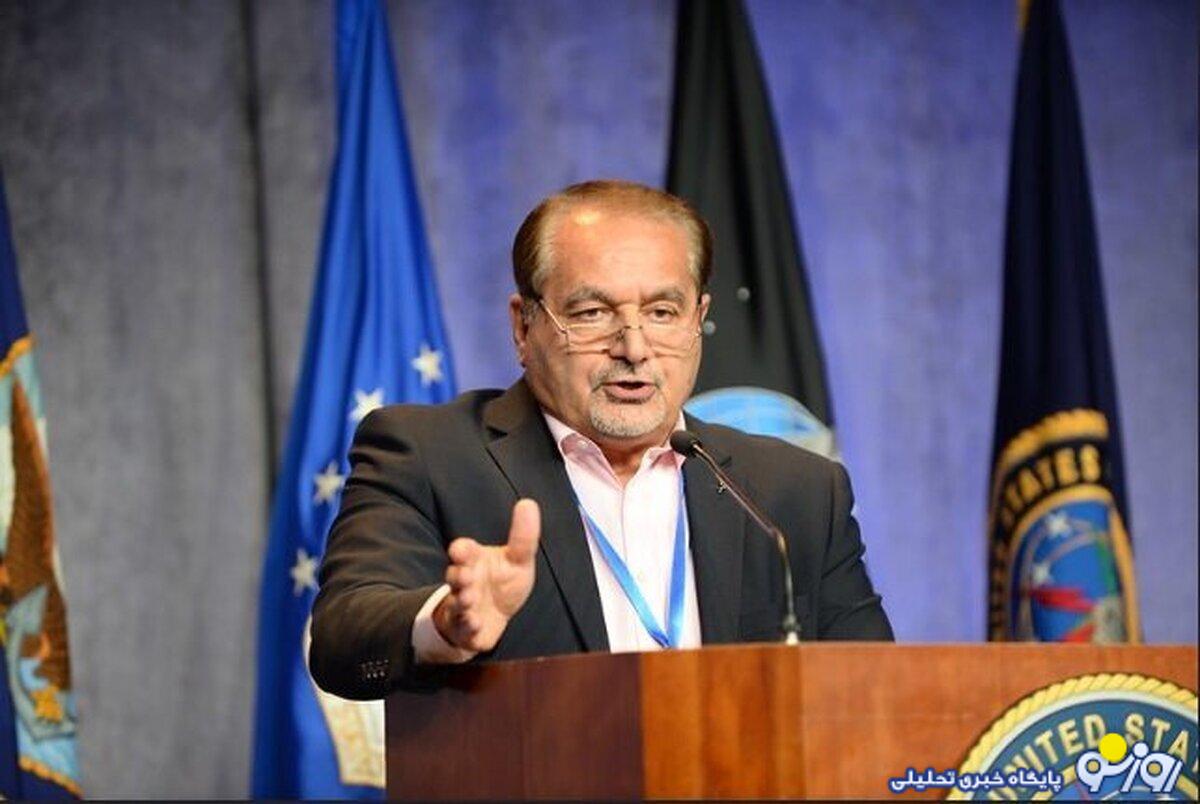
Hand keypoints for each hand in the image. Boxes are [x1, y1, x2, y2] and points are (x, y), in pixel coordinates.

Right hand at [432, 498, 540, 651]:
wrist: (495, 618)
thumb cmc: (504, 582)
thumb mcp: (518, 559)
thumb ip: (523, 536)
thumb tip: (528, 503)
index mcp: (474, 561)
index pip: (463, 551)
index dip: (461, 550)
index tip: (460, 551)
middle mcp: (464, 583)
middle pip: (454, 576)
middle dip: (458, 576)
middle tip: (467, 576)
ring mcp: (463, 606)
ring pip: (456, 603)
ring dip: (462, 601)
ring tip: (470, 598)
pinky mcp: (467, 630)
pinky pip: (463, 629)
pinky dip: (467, 626)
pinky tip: (475, 622)